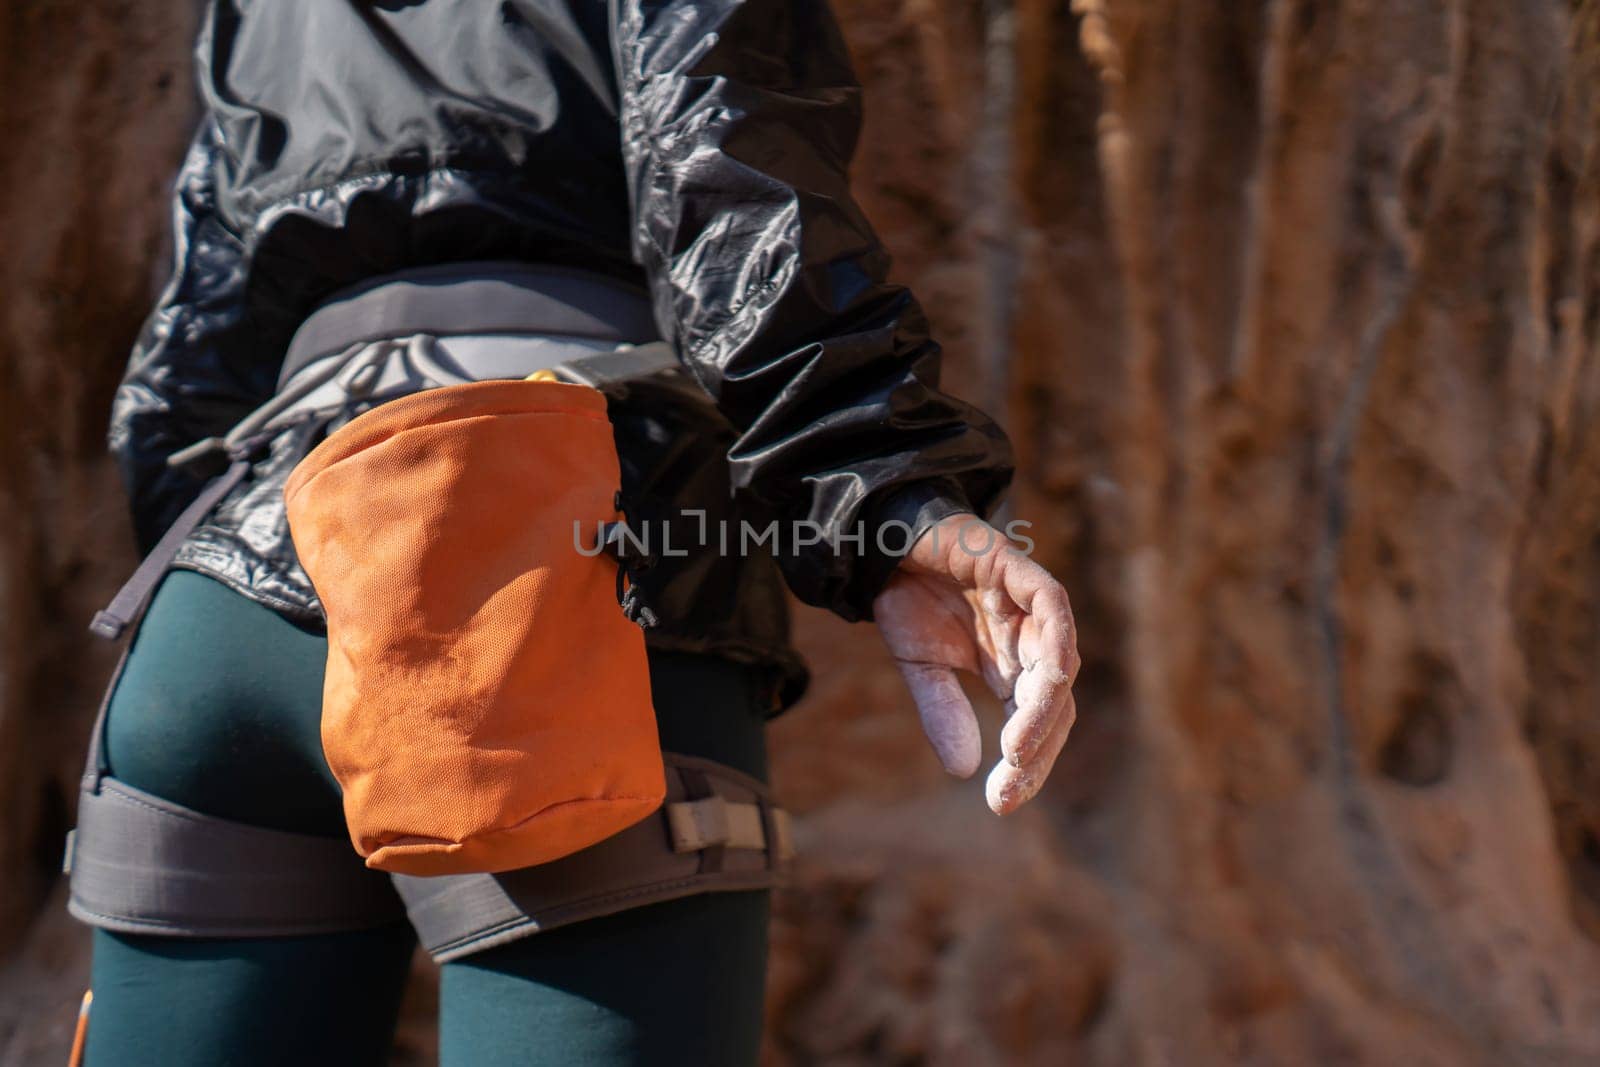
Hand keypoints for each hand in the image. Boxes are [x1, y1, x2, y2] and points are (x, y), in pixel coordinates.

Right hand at [872, 514, 1079, 813]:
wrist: (884, 538)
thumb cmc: (907, 596)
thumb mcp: (921, 668)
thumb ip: (944, 712)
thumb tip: (965, 772)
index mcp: (1012, 664)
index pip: (1037, 722)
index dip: (1028, 764)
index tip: (1002, 803)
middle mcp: (1030, 638)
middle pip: (1057, 702)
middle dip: (1038, 749)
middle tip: (1009, 791)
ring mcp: (1031, 603)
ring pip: (1060, 664)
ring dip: (1044, 711)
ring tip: (1017, 752)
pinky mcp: (1020, 569)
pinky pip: (1053, 608)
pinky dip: (1053, 645)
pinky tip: (1041, 683)